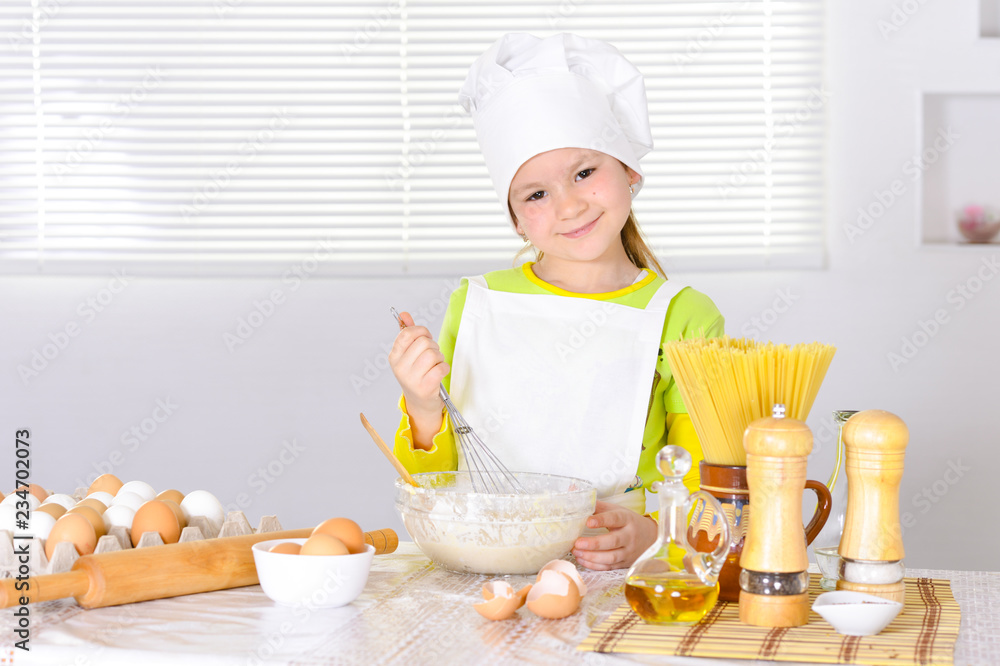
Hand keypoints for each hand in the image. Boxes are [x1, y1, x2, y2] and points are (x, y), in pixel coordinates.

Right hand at [388, 311, 448, 446]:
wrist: (421, 404)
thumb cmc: (417, 375)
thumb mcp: (409, 355)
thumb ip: (407, 333)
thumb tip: (403, 314)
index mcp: (394, 357)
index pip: (407, 334)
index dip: (421, 331)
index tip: (425, 337)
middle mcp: (400, 368)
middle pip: (424, 342)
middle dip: (433, 346)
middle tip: (432, 356)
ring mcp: (411, 379)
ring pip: (433, 354)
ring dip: (439, 358)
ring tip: (435, 365)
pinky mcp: (425, 388)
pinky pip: (441, 368)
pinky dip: (444, 368)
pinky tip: (439, 373)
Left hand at [572, 501, 657, 570]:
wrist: (650, 537)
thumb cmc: (628, 521)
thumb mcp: (617, 510)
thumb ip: (599, 507)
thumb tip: (581, 500)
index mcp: (627, 519)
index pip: (615, 519)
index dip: (601, 520)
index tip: (588, 522)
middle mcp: (629, 536)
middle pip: (613, 541)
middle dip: (594, 543)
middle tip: (577, 543)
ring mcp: (628, 552)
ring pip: (611, 557)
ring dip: (592, 556)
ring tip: (576, 552)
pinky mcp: (624, 563)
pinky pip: (609, 567)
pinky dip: (594, 565)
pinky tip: (581, 559)